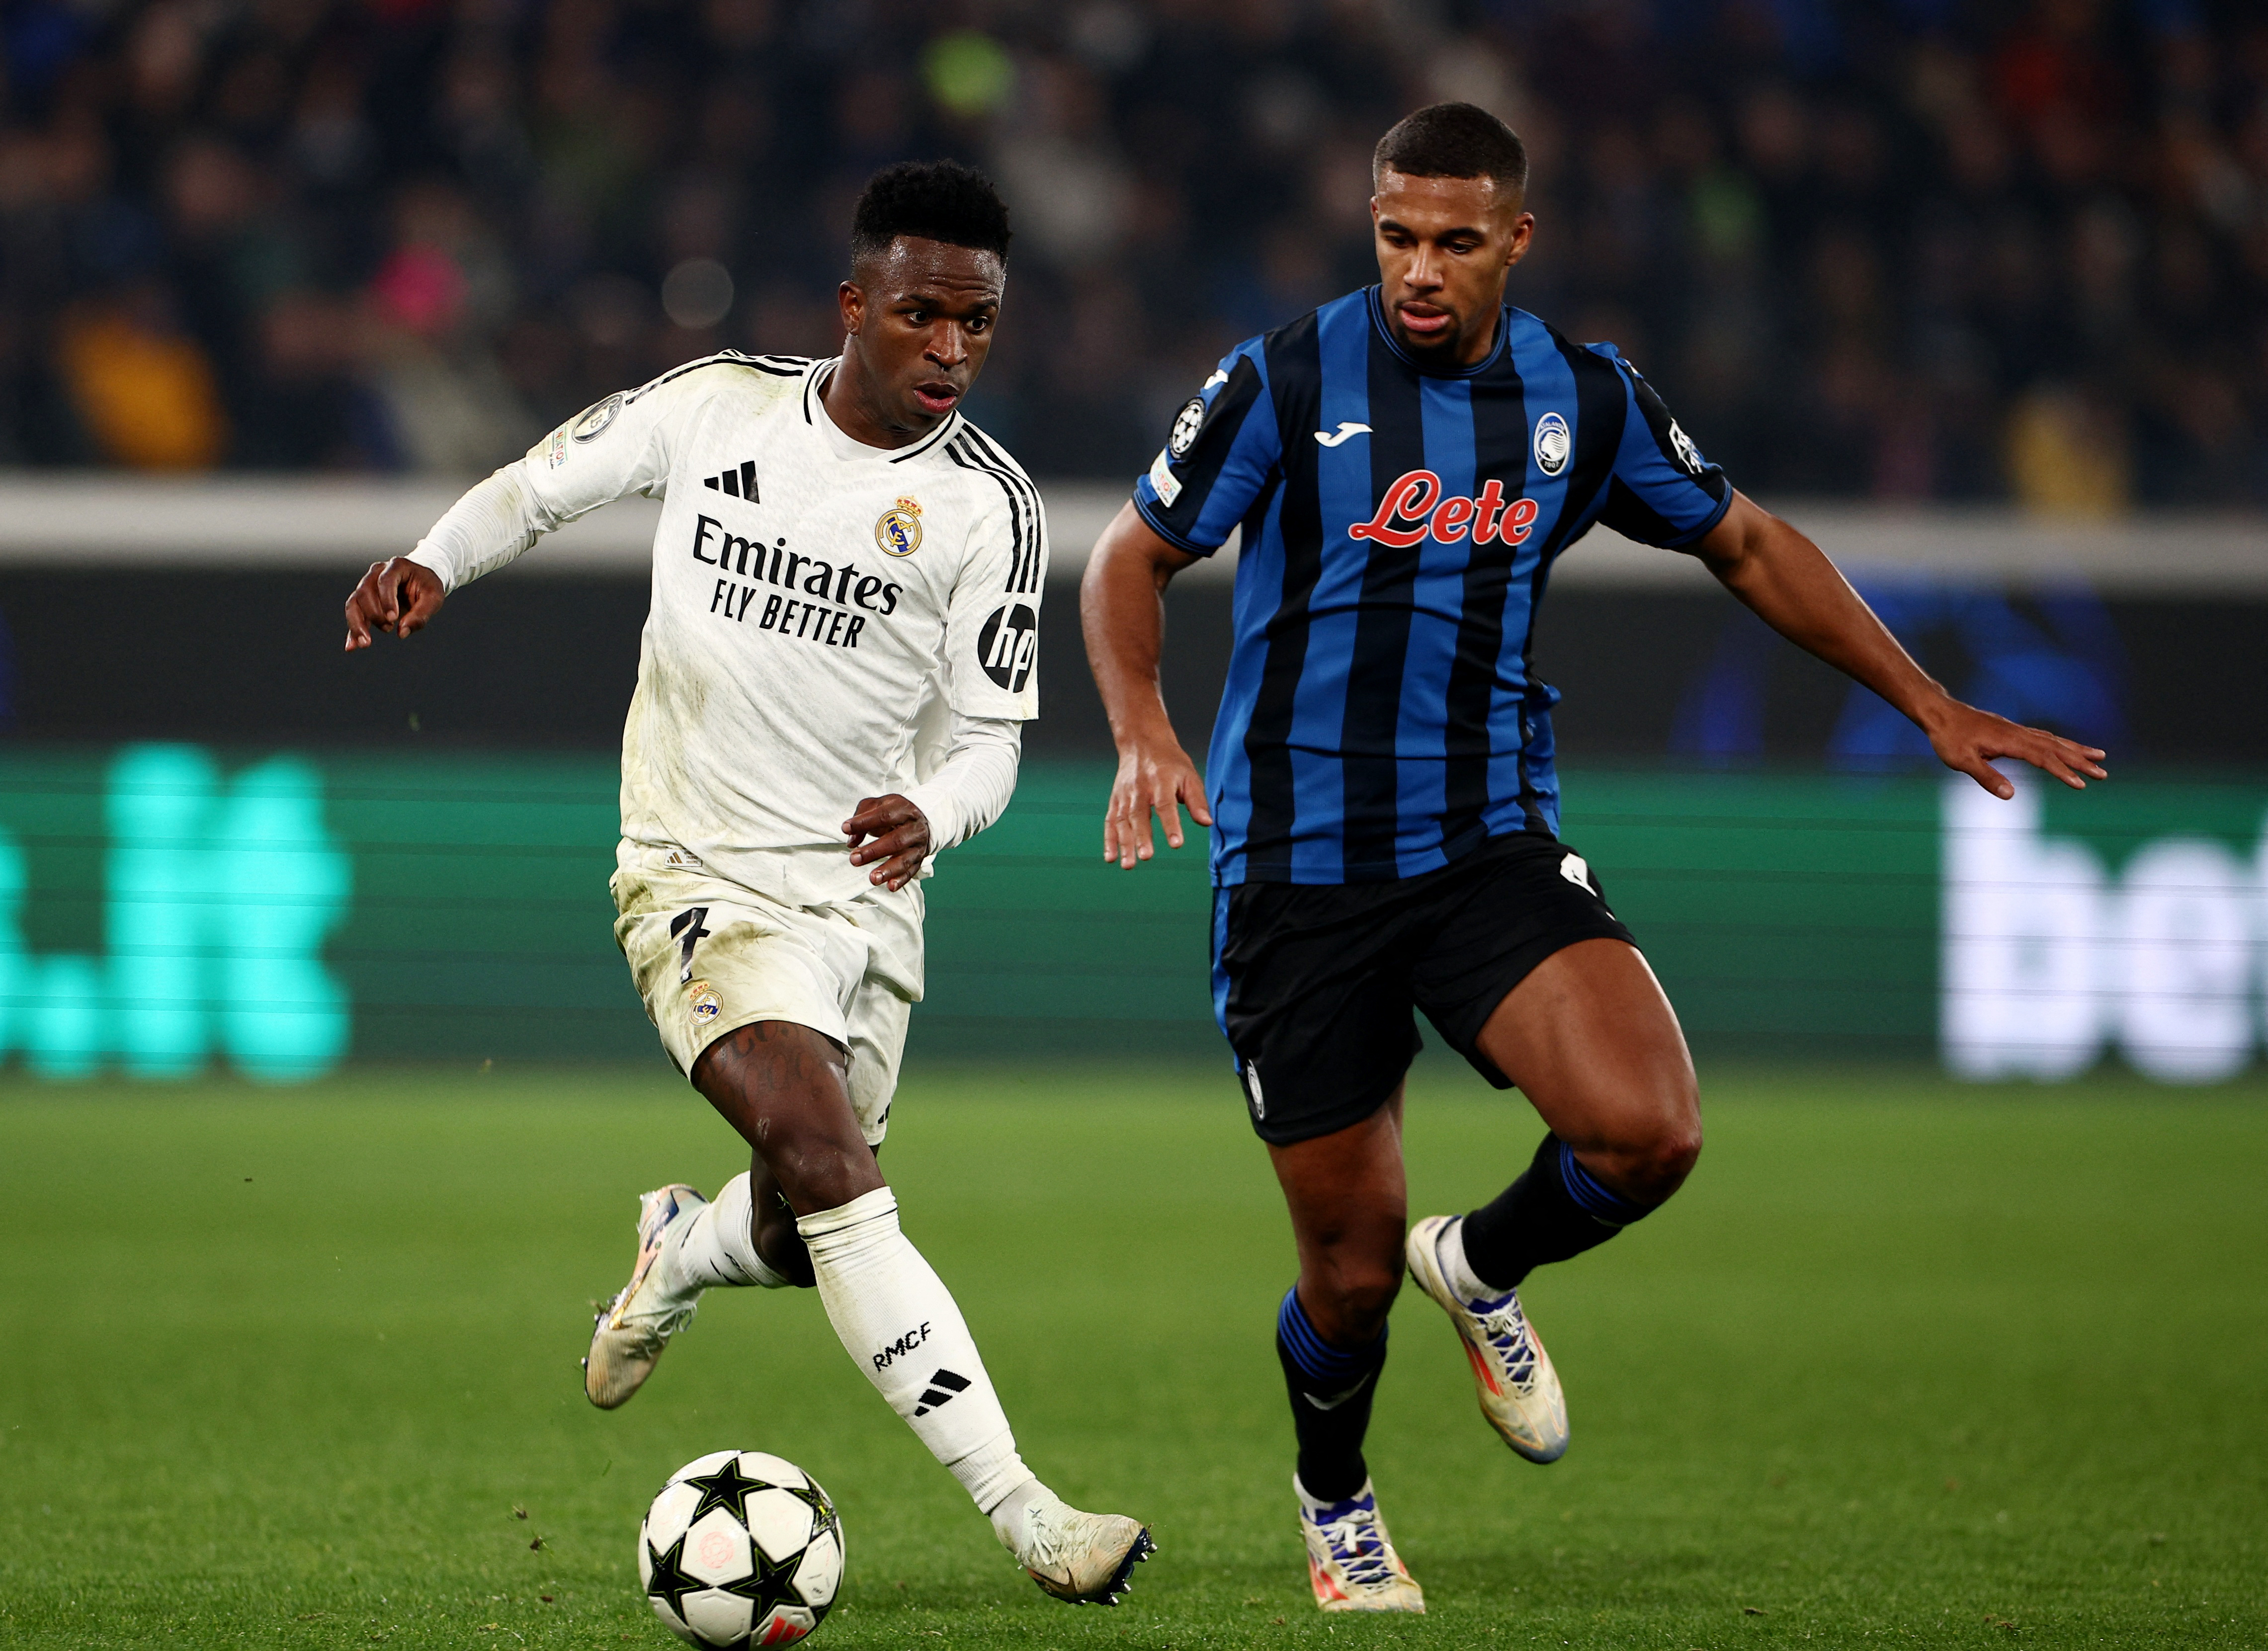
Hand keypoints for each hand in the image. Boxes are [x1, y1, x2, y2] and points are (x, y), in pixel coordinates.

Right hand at [344, 557, 445, 650]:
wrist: (421, 580)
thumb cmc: (428, 587)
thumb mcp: (434, 598)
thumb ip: (421, 614)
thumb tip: (402, 633)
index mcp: (397, 566)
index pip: (385, 581)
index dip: (386, 600)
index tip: (393, 618)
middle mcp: (377, 573)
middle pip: (365, 592)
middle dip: (374, 614)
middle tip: (389, 628)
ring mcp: (367, 585)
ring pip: (354, 603)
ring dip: (357, 624)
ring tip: (366, 643)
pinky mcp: (364, 600)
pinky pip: (354, 615)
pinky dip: (352, 631)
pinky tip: (351, 647)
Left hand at [844, 795, 930, 890]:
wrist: (921, 819)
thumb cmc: (893, 812)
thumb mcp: (877, 806)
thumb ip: (861, 817)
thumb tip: (852, 842)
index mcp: (903, 809)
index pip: (884, 816)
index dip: (864, 822)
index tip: (845, 828)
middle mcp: (913, 828)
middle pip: (895, 841)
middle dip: (873, 852)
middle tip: (854, 859)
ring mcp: (917, 845)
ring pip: (904, 860)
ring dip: (887, 870)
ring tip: (872, 878)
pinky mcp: (918, 860)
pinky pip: (911, 872)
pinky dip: (900, 880)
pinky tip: (890, 886)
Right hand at [1104, 737, 1211, 867]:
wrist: (1142, 743)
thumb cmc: (1170, 762)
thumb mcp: (1189, 775)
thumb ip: (1197, 800)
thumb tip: (1207, 823)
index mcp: (1161, 780)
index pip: (1165, 804)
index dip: (1171, 825)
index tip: (1176, 844)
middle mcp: (1140, 788)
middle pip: (1139, 814)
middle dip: (1142, 837)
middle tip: (1147, 856)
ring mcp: (1125, 794)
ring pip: (1122, 821)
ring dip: (1124, 843)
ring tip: (1129, 864)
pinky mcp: (1115, 800)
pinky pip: (1110, 822)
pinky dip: (1109, 840)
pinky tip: (1111, 857)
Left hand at [1923, 698, 2107, 796]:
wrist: (1939, 713)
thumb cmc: (1948, 738)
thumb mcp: (1962, 761)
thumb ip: (1986, 777)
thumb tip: (2011, 795)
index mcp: (2009, 741)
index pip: (2043, 758)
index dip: (2062, 772)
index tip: (2080, 784)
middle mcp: (2018, 733)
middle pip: (2056, 748)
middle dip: (2080, 761)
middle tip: (2104, 773)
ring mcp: (2016, 730)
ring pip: (2053, 740)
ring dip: (2076, 750)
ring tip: (2099, 756)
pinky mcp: (2012, 731)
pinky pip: (2043, 737)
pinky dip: (2060, 743)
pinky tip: (2067, 748)